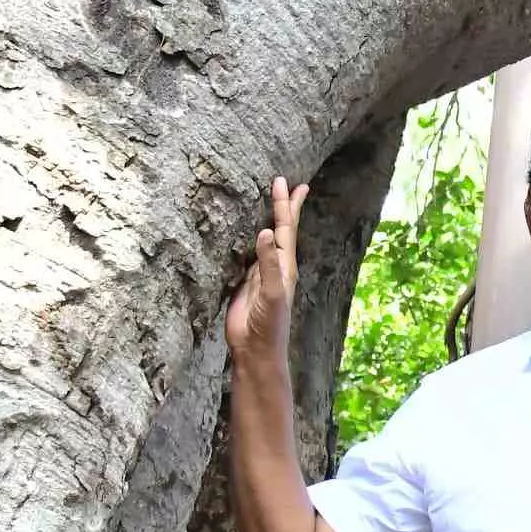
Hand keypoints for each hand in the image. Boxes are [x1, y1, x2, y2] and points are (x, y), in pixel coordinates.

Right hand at [227, 179, 301, 375]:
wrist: (254, 349)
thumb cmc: (269, 324)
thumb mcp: (272, 293)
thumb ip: (268, 264)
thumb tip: (265, 232)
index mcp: (285, 266)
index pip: (286, 228)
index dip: (286, 205)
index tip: (288, 183)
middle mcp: (273, 265)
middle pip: (279, 229)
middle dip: (282, 206)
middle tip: (284, 182)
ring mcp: (258, 273)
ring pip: (262, 239)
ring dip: (266, 219)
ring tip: (267, 200)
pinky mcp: (241, 282)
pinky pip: (243, 253)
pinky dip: (244, 238)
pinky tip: (241, 231)